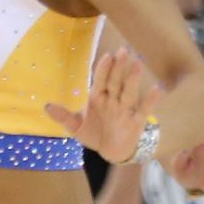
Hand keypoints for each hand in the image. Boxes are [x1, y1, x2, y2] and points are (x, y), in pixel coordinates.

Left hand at [44, 49, 151, 163]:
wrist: (110, 152)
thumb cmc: (95, 134)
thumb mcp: (76, 127)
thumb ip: (63, 116)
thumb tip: (46, 106)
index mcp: (98, 97)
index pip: (101, 79)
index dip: (104, 68)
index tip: (108, 56)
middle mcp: (113, 100)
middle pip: (116, 81)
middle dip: (120, 67)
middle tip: (124, 50)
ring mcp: (125, 109)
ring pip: (129, 91)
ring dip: (134, 77)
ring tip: (139, 62)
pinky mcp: (136, 121)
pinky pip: (144, 109)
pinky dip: (151, 100)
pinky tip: (158, 89)